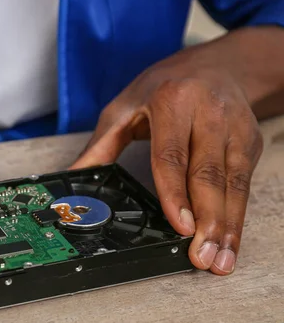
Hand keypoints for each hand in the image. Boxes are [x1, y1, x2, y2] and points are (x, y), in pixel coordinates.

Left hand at [71, 54, 263, 274]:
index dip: (175, 193)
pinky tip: (231, 240)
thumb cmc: (165, 86)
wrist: (218, 63)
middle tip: (200, 255)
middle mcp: (208, 113)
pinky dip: (238, 216)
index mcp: (172, 102)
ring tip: (220, 259)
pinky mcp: (250, 142)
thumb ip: (101, 145)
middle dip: (207, 220)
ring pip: (233, 183)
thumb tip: (73, 177)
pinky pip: (244, 184)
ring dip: (227, 226)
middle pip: (208, 174)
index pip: (172, 155)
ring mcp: (234, 128)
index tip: (180, 225)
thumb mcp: (124, 107)